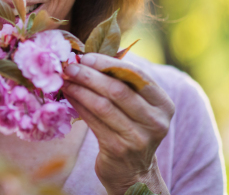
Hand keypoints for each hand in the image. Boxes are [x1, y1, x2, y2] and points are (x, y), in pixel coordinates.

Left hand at [62, 54, 174, 194]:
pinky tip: (69, 96)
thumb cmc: (130, 129)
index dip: (109, 64)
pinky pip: (94, 121)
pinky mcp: (119, 149)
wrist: (133, 172)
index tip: (86, 57)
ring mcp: (139, 137)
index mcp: (163, 104)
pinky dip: (79, 105)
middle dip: (90, 75)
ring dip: (80, 89)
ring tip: (65, 80)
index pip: (136, 75)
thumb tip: (86, 58)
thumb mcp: (136, 107)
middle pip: (118, 90)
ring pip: (104, 105)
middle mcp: (156, 121)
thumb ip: (121, 83)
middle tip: (70, 67)